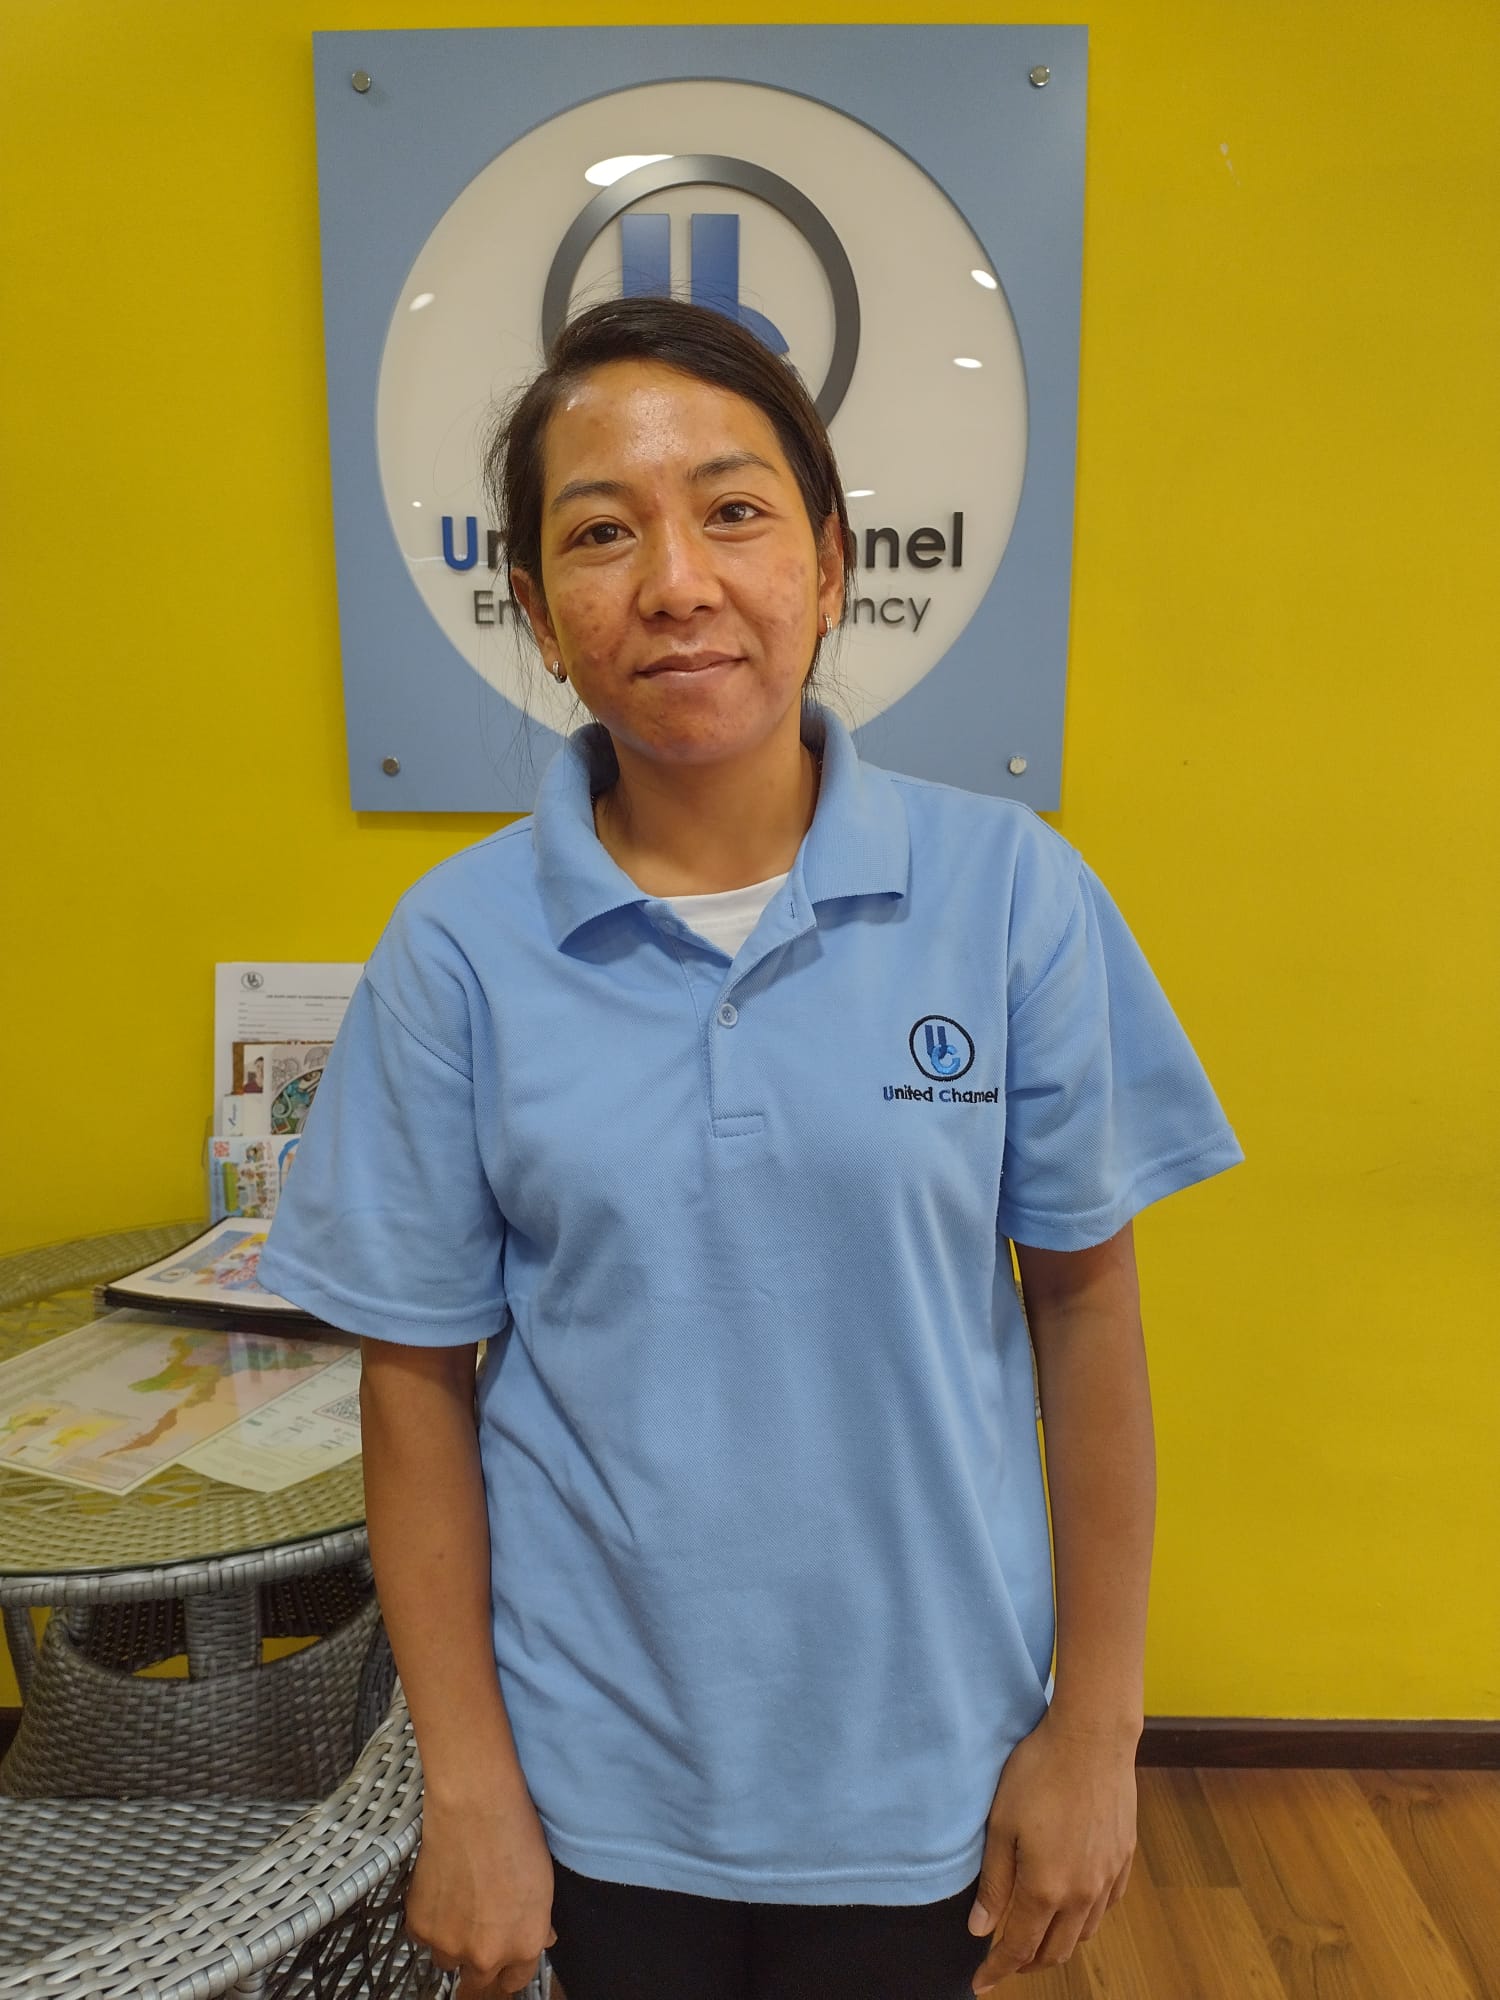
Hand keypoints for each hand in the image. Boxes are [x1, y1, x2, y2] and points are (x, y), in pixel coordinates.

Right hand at [404, 1790, 557, 1997]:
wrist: (475, 1807)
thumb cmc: (515, 1834)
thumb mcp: (543, 1883)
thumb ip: (538, 1921)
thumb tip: (541, 1938)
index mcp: (524, 1945)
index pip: (515, 1981)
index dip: (509, 1969)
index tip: (503, 1963)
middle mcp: (487, 1955)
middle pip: (478, 1982)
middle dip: (479, 1965)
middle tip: (476, 1936)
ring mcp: (450, 1945)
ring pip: (447, 1960)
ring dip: (452, 1943)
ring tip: (458, 1904)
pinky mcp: (421, 1927)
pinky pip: (423, 1938)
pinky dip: (430, 1921)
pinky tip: (440, 1890)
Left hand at [966, 1709, 1137, 1988]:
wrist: (1092, 1737)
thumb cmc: (1038, 1773)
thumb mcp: (1001, 1825)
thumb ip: (994, 1883)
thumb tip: (980, 1930)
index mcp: (1046, 1889)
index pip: (1019, 1948)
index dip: (998, 1970)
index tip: (980, 1983)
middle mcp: (1082, 1893)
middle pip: (1055, 1951)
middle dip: (1027, 1963)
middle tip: (1005, 1959)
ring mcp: (1107, 1877)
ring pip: (1083, 1933)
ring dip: (1058, 1944)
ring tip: (1036, 1935)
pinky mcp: (1124, 1858)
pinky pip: (1106, 1906)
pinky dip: (1086, 1919)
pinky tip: (1073, 1905)